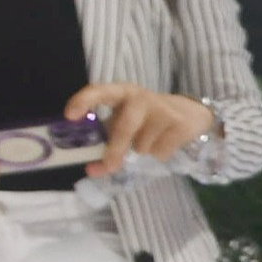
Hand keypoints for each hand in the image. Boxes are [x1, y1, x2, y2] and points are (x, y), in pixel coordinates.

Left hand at [67, 83, 213, 179]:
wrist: (191, 112)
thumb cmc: (147, 118)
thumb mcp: (125, 120)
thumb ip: (107, 141)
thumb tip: (91, 170)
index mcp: (121, 93)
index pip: (99, 91)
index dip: (83, 101)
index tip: (70, 117)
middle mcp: (140, 98)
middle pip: (124, 127)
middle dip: (115, 149)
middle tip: (110, 166)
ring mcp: (163, 110)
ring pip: (142, 145)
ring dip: (142, 152)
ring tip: (149, 141)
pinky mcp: (179, 125)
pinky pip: (160, 152)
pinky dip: (159, 155)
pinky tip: (165, 143)